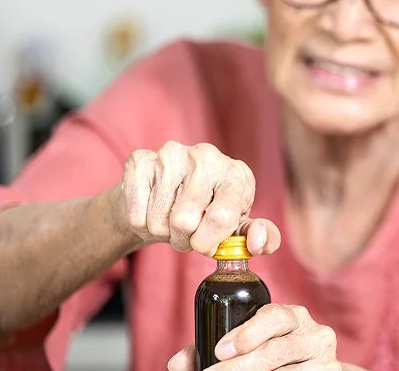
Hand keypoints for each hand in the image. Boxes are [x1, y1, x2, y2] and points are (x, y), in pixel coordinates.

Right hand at [109, 141, 280, 256]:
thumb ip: (262, 238)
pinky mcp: (140, 160)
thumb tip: (258, 242)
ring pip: (159, 221)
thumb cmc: (208, 214)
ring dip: (163, 233)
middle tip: (187, 233)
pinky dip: (142, 224)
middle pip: (185, 222)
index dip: (209, 241)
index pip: (222, 217)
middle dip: (184, 240)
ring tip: (171, 221)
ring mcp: (172, 154)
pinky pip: (136, 214)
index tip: (206, 244)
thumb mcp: (239, 228)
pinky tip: (152, 211)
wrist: (166, 198)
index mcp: (236, 173)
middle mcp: (207, 156)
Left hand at [167, 304, 341, 370]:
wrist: (313, 369)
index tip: (220, 350)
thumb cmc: (275, 355)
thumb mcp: (249, 343)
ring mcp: (324, 359)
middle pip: (276, 350)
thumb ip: (214, 348)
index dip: (246, 333)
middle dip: (242, 365)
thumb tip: (177, 363)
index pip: (273, 316)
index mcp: (293, 316)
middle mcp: (314, 333)